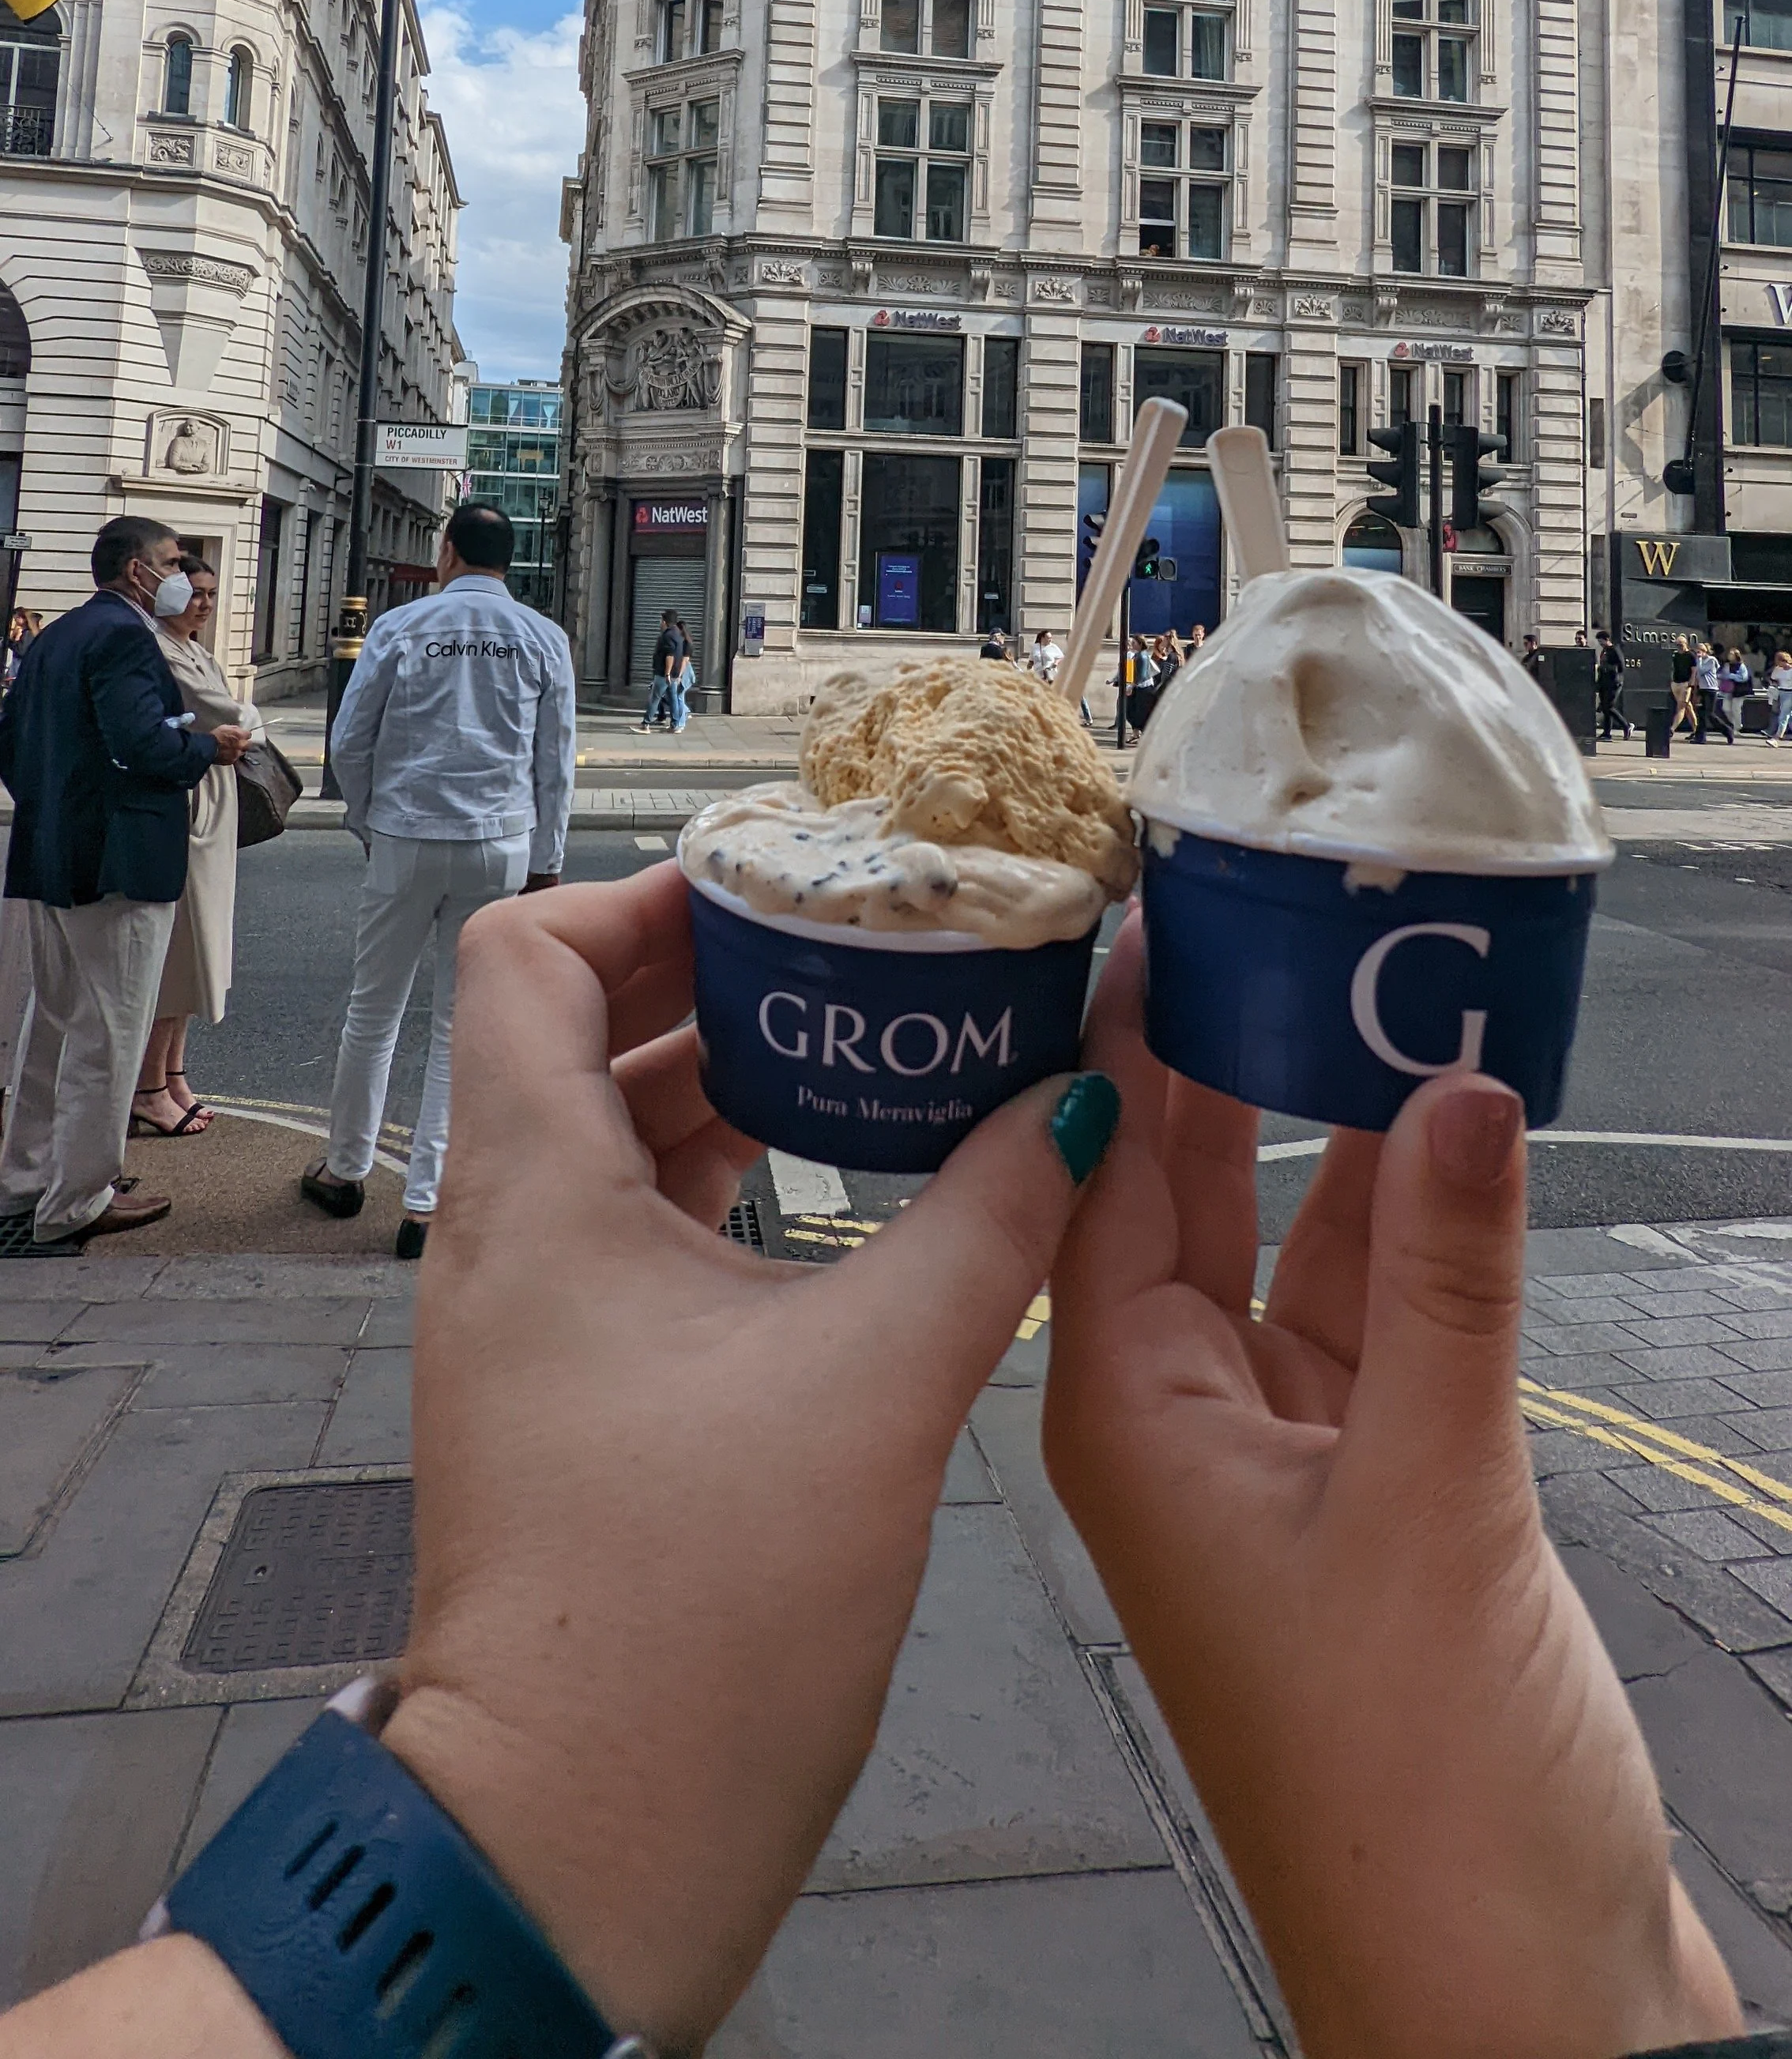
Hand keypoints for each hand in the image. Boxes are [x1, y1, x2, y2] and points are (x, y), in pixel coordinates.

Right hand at [209, 722, 252, 764]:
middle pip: (248, 744)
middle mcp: (240, 745)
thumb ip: (235, 729)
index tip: (243, 736)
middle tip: (239, 743)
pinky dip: (233, 756)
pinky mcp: (232, 760)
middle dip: (244, 743)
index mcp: (239, 734)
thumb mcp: (225, 727)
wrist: (207, 747)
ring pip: (242, 752)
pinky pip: (235, 758)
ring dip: (239, 750)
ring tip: (232, 749)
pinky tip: (228, 754)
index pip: (248, 734)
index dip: (245, 735)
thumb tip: (239, 730)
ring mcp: (237, 753)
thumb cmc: (214, 737)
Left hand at [382, 860, 1116, 2051]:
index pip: (526, 951)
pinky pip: (631, 1230)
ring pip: (609, 1136)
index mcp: (532, 1194)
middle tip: (864, 954)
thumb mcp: (879, 1383)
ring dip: (731, 1079)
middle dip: (720, 976)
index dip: (648, 898)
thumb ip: (991, 1218)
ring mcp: (526, 1328)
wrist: (584, 1849)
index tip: (785, 895)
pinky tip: (839, 1192)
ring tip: (874, 1051)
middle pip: (577, 1029)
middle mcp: (502, 1242)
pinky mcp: (567, 1402)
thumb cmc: (699, 1611)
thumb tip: (1084, 1095)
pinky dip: (724, 1179)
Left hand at [1043, 915, 1738, 2058]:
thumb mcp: (1426, 1507)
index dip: (1093, 1027)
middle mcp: (1153, 1429)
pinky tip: (1431, 1139)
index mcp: (1105, 1420)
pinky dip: (1388, 1229)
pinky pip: (1345, 1323)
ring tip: (1345, 979)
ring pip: (1260, 1248)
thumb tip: (1459, 1093)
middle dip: (1196, 1050)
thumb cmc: (1402, 1816)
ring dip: (1307, 1129)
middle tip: (1241, 904)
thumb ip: (1445, 1286)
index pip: (1071, 1171)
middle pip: (1153, 1188)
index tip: (1126, 897)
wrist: (1492, 2007)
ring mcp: (1248, 1470)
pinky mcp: (1344, 1510)